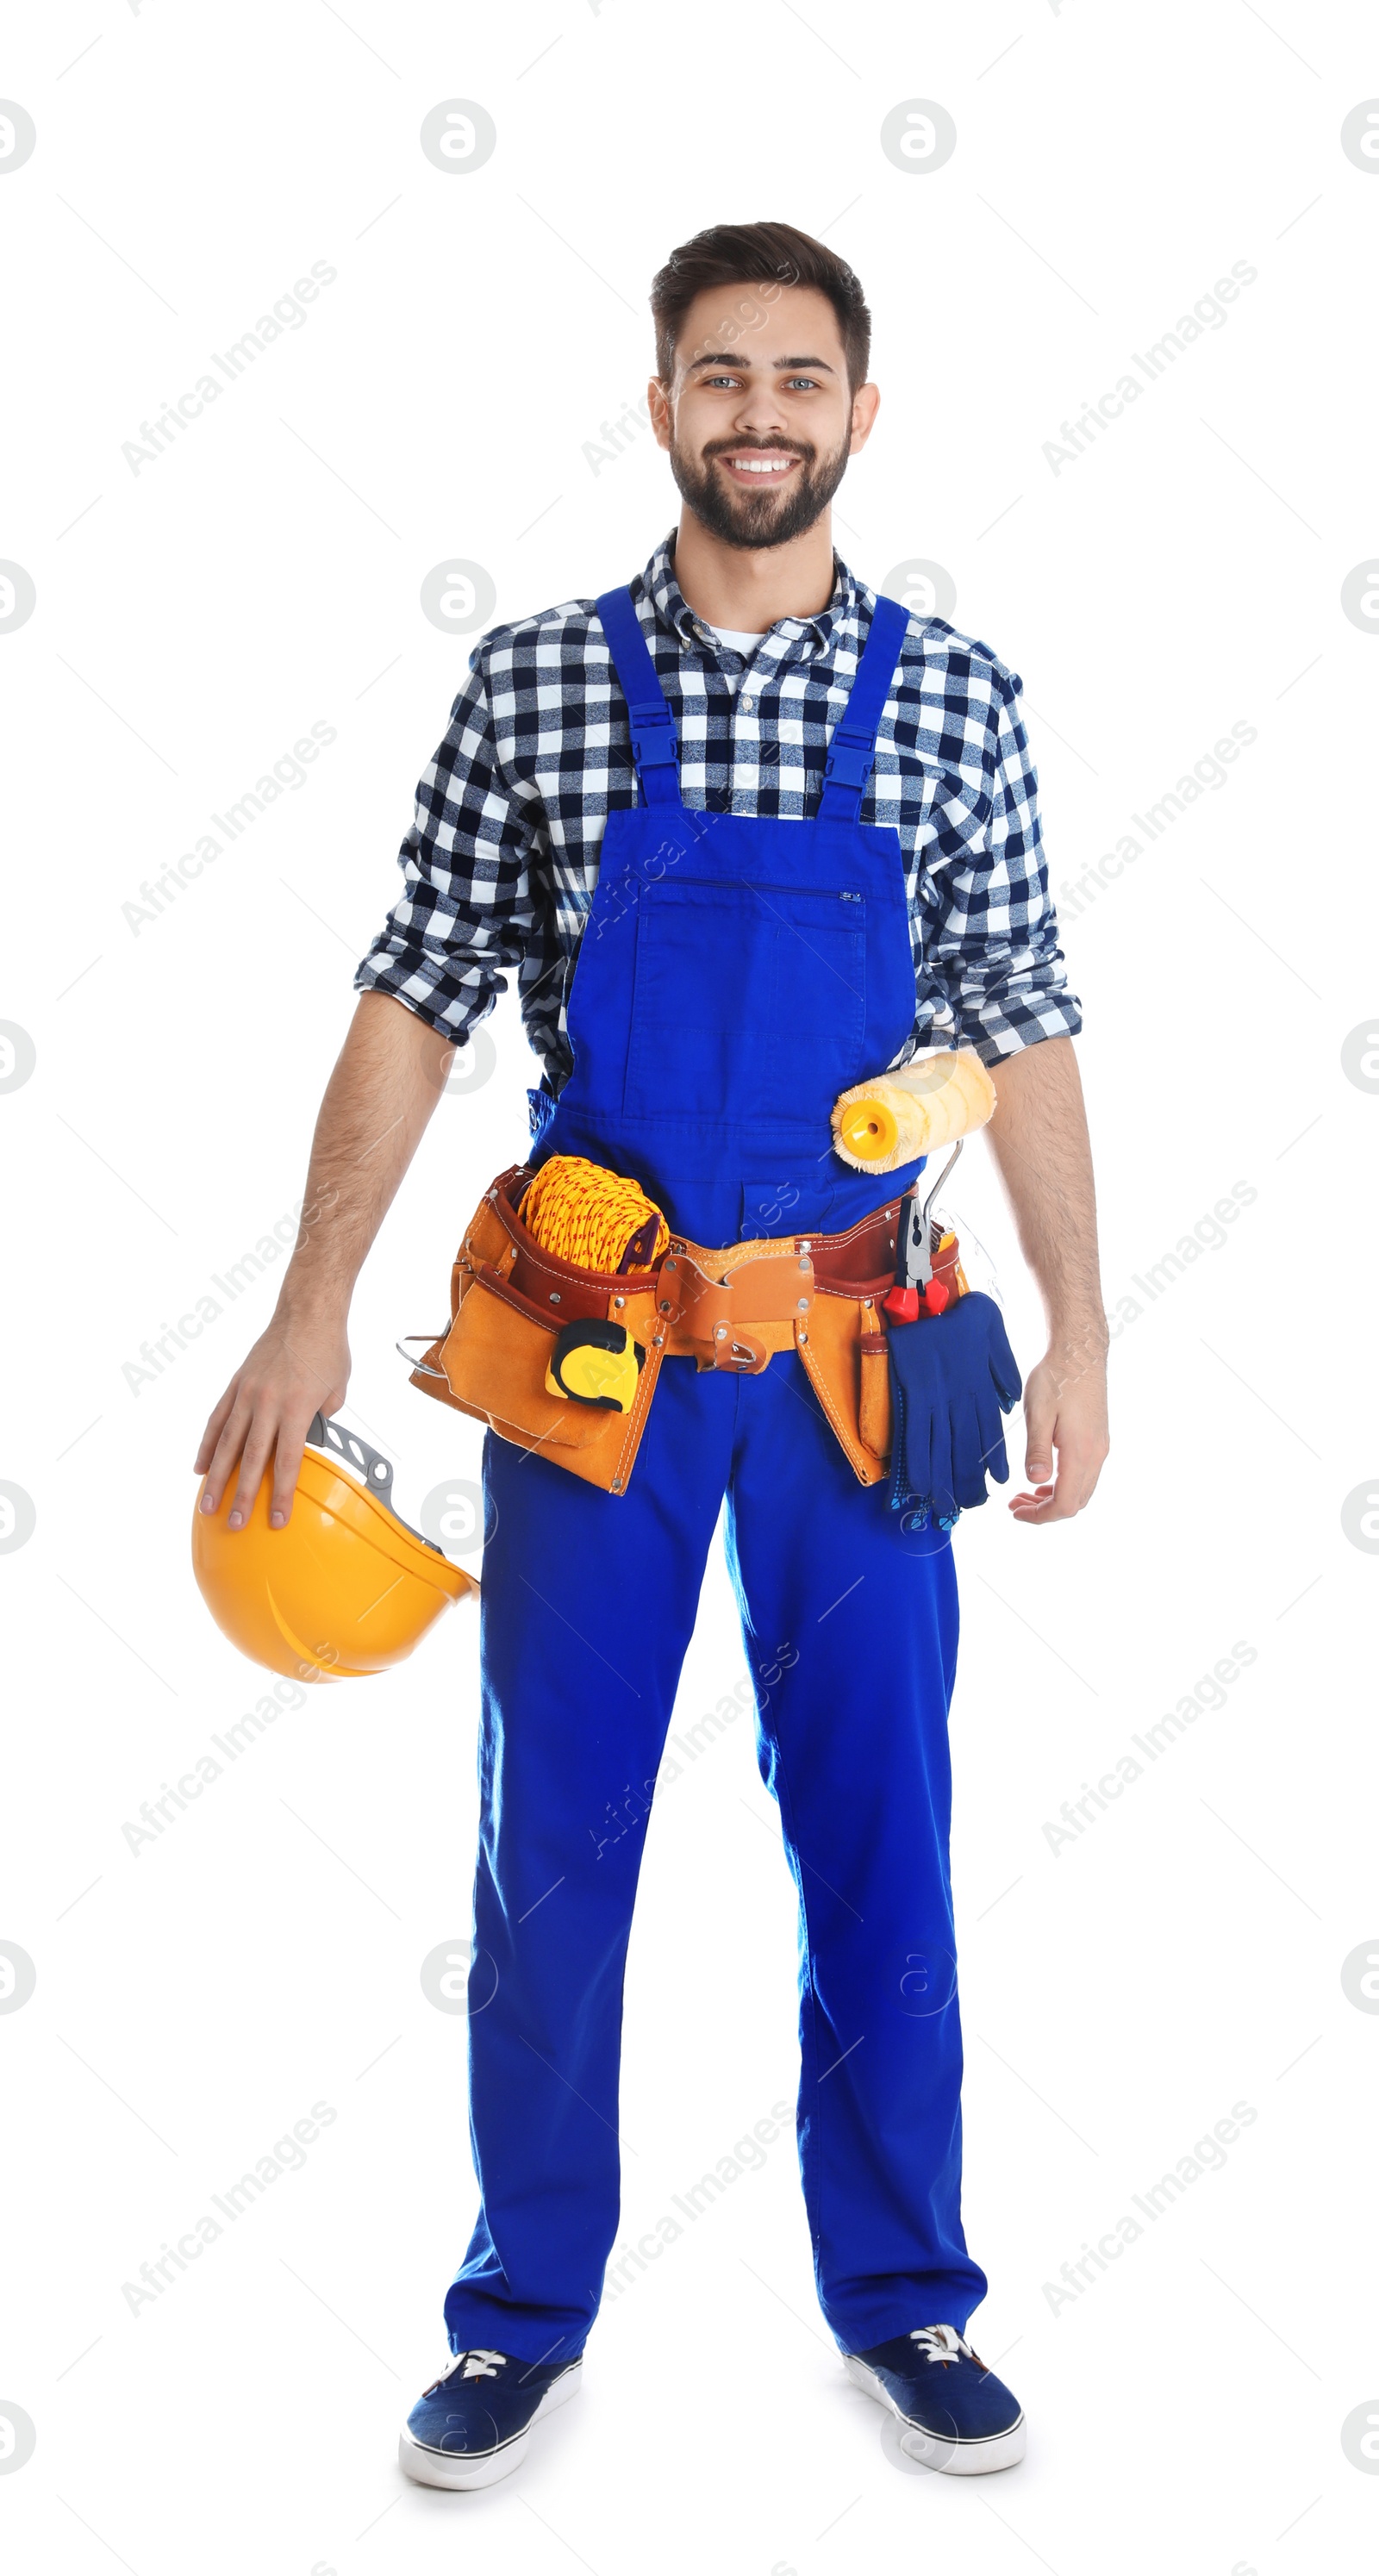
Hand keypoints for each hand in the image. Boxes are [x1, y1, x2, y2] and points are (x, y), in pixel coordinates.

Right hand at [194, 1304, 349, 1530]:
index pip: (288, 1461)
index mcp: (297, 1407)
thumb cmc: (327, 1349)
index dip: (280, 1494)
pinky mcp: (236, 1385)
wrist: (306, 1312)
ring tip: (206, 1505)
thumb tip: (311, 1438)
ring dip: (216, 1478)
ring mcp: (247, 1393)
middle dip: (242, 1496)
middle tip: (234, 1524)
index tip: (276, 1520)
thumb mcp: (337, 1389)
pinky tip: (199, 1467)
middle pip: (252, 1459)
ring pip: (227, 1443)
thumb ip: (322, 1420)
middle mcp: (268, 1403)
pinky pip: (217, 1420)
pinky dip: (207, 1445)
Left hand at [1008, 1330, 1108, 1524]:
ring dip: (1054, 1499)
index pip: (1064, 1504)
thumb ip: (1037, 1450)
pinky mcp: (1098, 1439)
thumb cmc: (1056, 1379)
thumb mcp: (1039, 1414)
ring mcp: (1100, 1447)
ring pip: (1081, 1491)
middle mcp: (1096, 1455)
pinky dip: (1064, 1485)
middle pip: (1075, 1503)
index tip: (1015, 1511)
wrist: (1080, 1353)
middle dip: (1045, 1511)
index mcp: (1081, 1453)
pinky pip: (1085, 1476)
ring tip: (1026, 1494)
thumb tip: (1035, 1481)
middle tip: (1015, 1504)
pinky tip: (1045, 1476)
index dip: (1039, 1516)